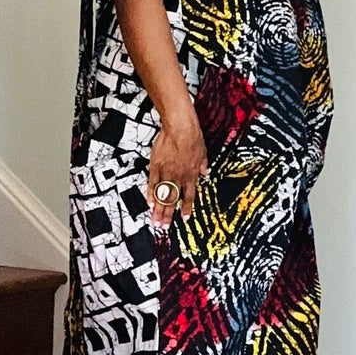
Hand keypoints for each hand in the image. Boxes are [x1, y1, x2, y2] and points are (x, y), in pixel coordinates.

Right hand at [148, 113, 208, 229]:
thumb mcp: (203, 152)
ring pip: (162, 195)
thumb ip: (203, 165)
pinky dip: (151, 194)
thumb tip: (206, 173)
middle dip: (168, 215)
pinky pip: (152, 183)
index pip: (189, 196)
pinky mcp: (155, 166)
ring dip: (158, 209)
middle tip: (163, 227)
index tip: (184, 218)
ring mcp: (166, 172)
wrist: (180, 127)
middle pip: (173, 200)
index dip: (186, 208)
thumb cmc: (192, 137)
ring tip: (154, 221)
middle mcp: (179, 176)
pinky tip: (149, 203)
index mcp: (191, 175)